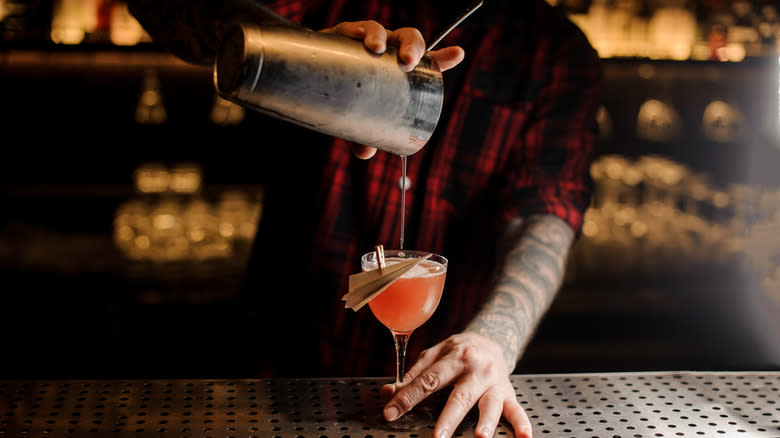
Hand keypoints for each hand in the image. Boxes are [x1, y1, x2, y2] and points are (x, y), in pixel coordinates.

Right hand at [320, 20, 464, 158]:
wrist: (313, 83)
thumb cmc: (346, 102)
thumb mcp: (360, 122)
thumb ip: (365, 137)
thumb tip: (364, 154)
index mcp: (399, 70)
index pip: (426, 63)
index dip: (443, 57)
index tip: (457, 54)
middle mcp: (386, 52)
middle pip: (408, 40)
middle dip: (413, 47)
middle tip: (408, 62)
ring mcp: (365, 43)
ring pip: (381, 30)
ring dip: (381, 35)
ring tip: (377, 48)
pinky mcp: (341, 38)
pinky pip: (351, 28)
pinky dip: (356, 30)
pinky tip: (358, 36)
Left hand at [380, 332, 532, 437]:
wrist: (493, 339)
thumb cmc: (458, 352)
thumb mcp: (434, 355)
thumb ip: (413, 375)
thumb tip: (388, 393)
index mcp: (454, 357)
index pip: (428, 380)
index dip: (408, 397)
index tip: (391, 412)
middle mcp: (476, 369)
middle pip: (460, 396)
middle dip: (448, 418)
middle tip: (438, 437)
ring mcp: (494, 382)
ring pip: (490, 404)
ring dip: (486, 422)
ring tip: (480, 437)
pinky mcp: (509, 393)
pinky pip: (517, 409)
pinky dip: (522, 423)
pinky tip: (524, 436)